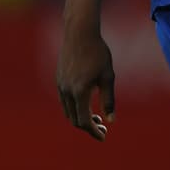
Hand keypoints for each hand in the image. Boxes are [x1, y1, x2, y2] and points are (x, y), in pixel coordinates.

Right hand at [56, 27, 115, 141]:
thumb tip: (111, 121)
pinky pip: (65, 100)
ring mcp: (60, 84)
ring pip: (68, 110)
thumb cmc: (98, 53)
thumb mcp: (107, 76)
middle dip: (88, 126)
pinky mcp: (59, 78)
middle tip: (103, 127)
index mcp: (79, 91)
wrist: (79, 32)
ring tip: (97, 117)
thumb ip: (108, 100)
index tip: (103, 136)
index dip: (93, 132)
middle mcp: (67, 90)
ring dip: (81, 117)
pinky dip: (75, 107)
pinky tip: (86, 102)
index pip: (84, 121)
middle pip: (74, 119)